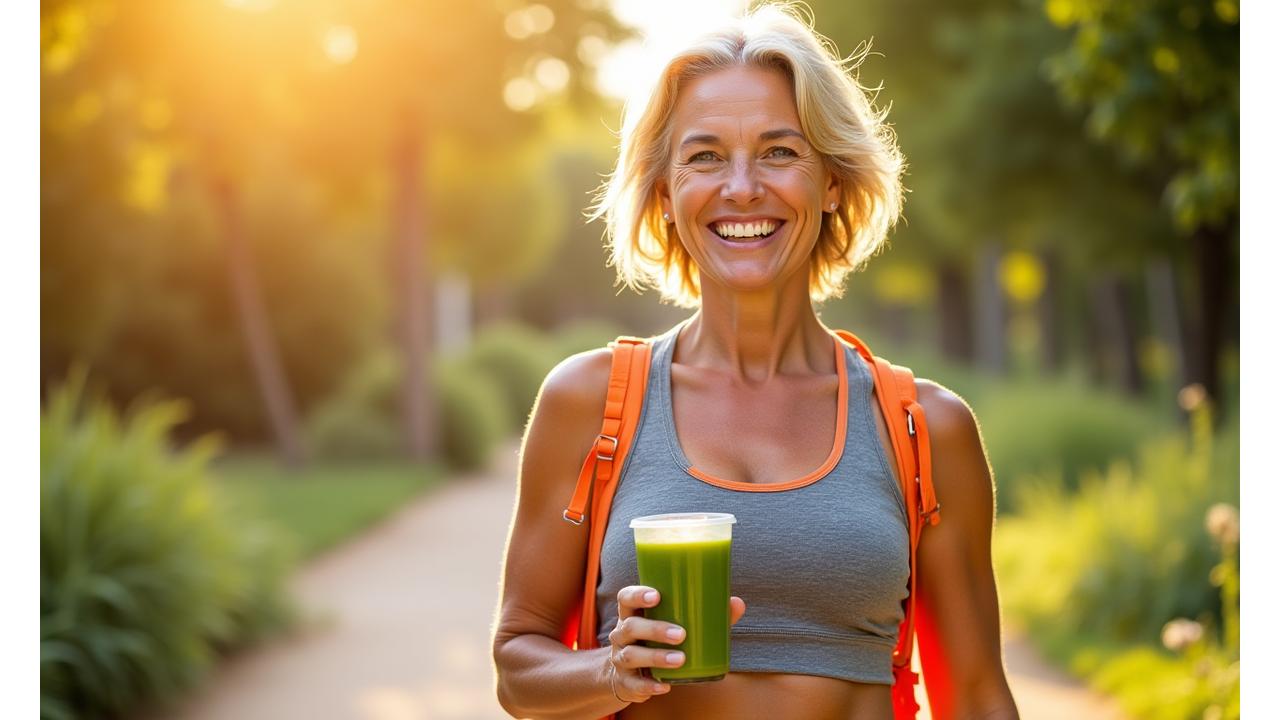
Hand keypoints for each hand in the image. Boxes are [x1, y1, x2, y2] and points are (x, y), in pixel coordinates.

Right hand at [605, 585, 746, 702]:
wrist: (629, 674)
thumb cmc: (657, 641)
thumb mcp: (672, 624)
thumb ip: (704, 614)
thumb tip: (737, 603)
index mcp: (632, 614)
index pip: (626, 598)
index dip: (638, 594)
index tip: (657, 596)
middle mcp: (622, 635)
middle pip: (631, 627)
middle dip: (655, 629)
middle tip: (681, 634)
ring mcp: (620, 658)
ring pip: (632, 655)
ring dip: (656, 657)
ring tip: (680, 659)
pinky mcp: (625, 682)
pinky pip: (634, 684)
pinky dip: (649, 685)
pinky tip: (665, 686)